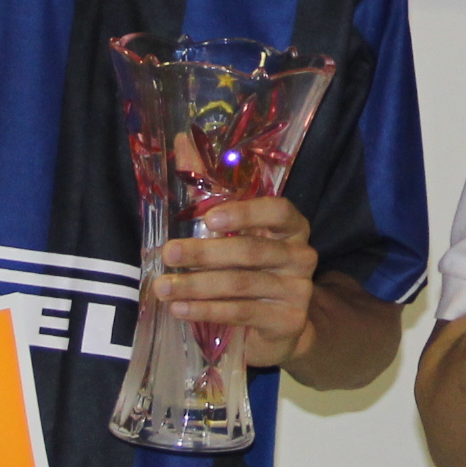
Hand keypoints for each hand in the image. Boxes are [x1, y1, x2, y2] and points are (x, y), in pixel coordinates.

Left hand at [152, 194, 322, 368]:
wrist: (280, 324)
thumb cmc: (251, 269)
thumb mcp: (236, 234)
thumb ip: (211, 195)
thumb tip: (180, 142)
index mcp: (292, 227)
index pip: (277, 211)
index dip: (245, 213)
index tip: (209, 219)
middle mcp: (302, 255)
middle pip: (251, 250)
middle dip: (205, 252)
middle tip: (169, 253)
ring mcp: (298, 290)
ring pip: (241, 283)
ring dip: (197, 285)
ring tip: (163, 288)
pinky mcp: (289, 320)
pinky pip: (242, 312)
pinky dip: (207, 310)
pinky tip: (180, 309)